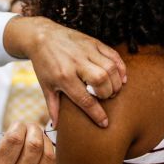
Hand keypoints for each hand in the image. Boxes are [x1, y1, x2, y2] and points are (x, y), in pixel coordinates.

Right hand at [0, 123, 56, 163]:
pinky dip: (50, 159)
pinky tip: (45, 155)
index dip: (18, 126)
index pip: (13, 139)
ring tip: (40, 138)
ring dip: (45, 141)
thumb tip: (20, 131)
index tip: (19, 125)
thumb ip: (4, 156)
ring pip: (48, 155)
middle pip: (34, 144)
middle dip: (34, 129)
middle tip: (32, 127)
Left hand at [3, 16, 126, 127]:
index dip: (97, 113)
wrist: (41, 36)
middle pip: (101, 80)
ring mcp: (86, 51)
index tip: (104, 123)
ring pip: (109, 68)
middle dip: (107, 94)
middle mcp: (76, 63)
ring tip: (113, 90)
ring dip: (116, 82)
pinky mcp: (93, 42)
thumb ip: (53, 106)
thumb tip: (57, 127)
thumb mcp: (46, 86)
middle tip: (106, 98)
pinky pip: (113, 55)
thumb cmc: (44, 64)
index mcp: (63, 77)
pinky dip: (121, 67)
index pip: (84, 99)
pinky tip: (121, 78)